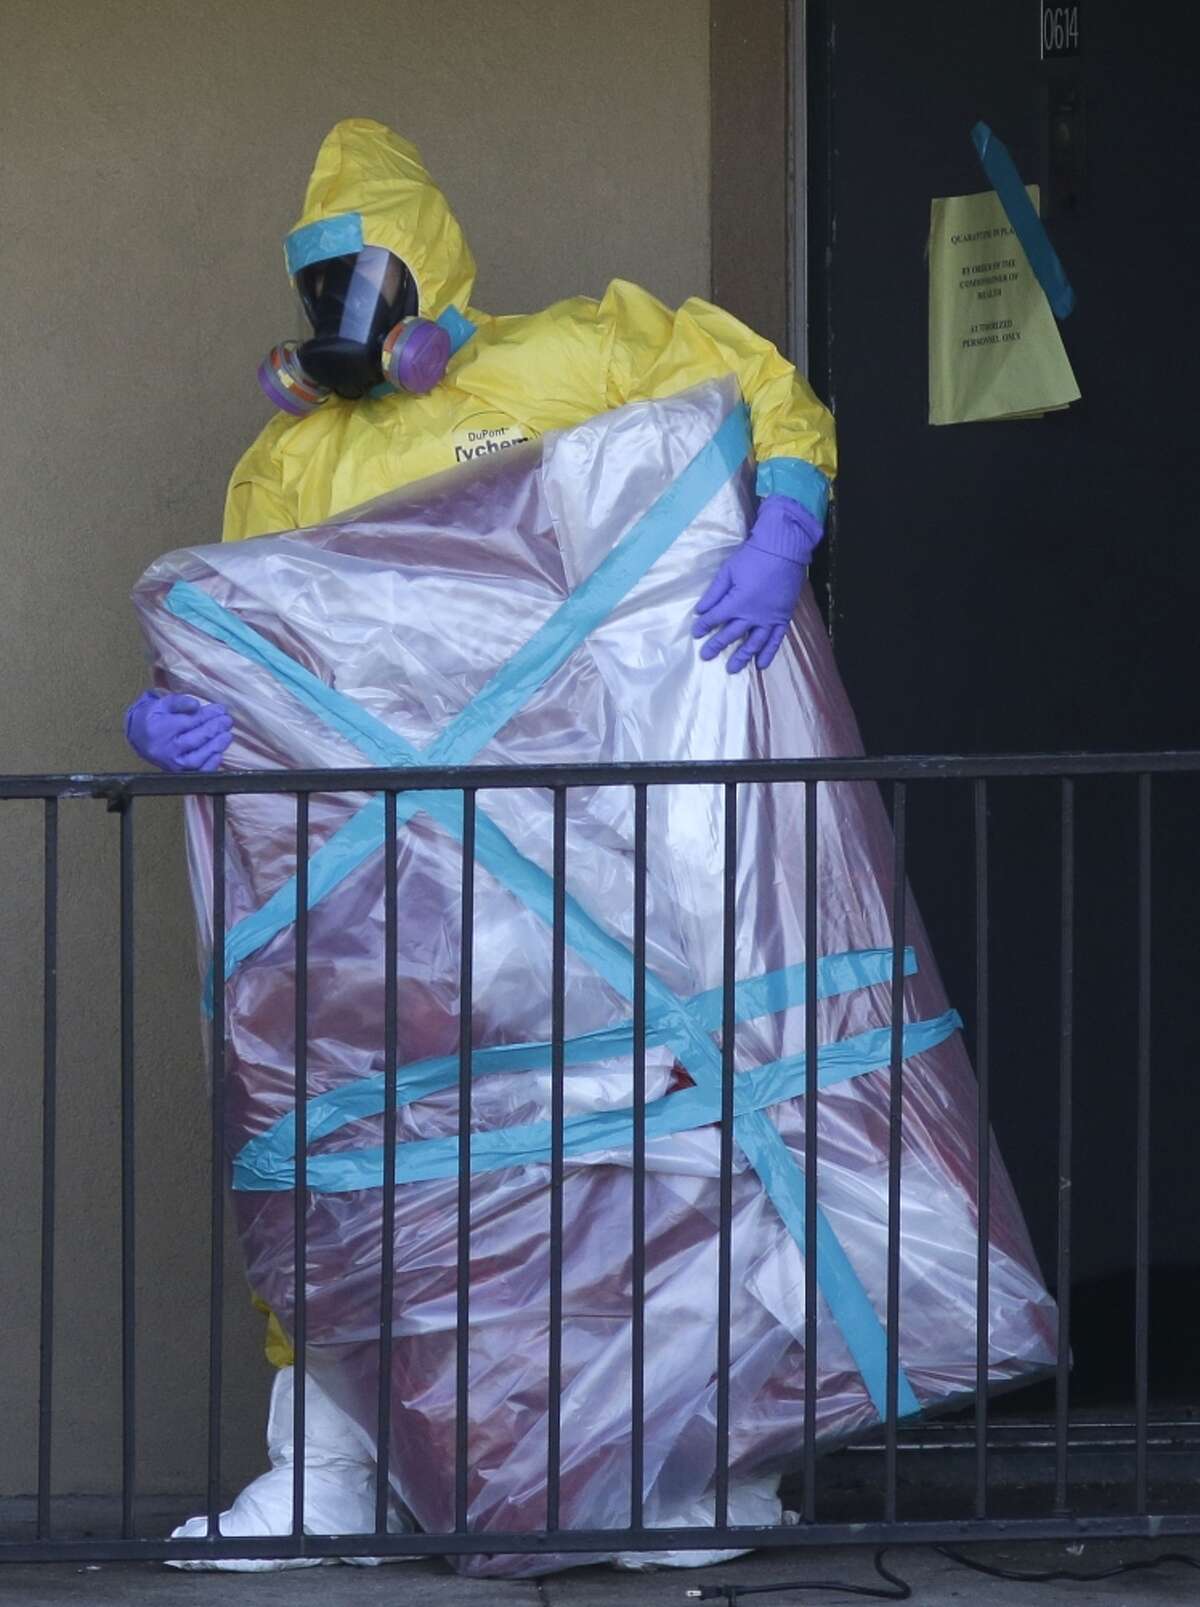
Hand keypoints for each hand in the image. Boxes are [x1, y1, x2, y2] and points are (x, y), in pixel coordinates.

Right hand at [124, 691, 232, 772]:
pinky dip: (210, 765)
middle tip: (227, 720)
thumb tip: (196, 704)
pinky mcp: (178, 773)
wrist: (138, 738)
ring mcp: (171, 764)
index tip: (220, 709)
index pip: (189, 722)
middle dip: (214, 729)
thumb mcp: (162, 704)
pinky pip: (196, 773)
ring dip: (215, 747)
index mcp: (160, 729)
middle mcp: (165, 749)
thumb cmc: (154, 718)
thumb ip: (179, 702)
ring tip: (227, 735)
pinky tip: (219, 754)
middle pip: (194, 740)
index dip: (207, 716)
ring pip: (197, 759)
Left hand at [692, 493, 822, 672]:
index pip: (715, 619)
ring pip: (754, 643)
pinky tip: (761, 665)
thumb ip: (714, 593)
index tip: (696, 634)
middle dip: (716, 646)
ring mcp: (769, 619)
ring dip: (742, 657)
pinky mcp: (783, 618)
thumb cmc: (753, 556)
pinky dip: (768, 653)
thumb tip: (699, 610)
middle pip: (731, 635)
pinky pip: (776, 640)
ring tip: (732, 669)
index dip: (703, 627)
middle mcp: (752, 616)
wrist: (784, 550)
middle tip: (705, 657)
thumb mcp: (728, 571)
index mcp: (737, 603)